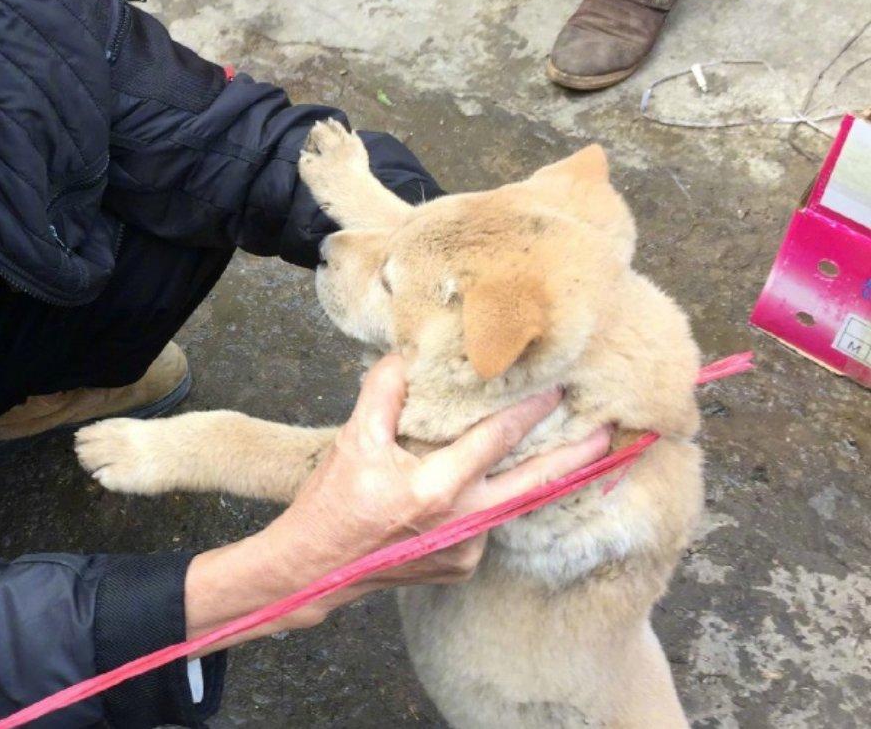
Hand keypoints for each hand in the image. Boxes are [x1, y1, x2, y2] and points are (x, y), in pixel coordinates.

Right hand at [184, 355, 610, 645]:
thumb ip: (383, 393)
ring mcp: (465, 550)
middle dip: (576, 460)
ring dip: (532, 479)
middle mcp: (460, 523)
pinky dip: (492, 501)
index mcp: (434, 489)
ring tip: (558, 451)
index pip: (495, 440)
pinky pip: (487, 524)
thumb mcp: (352, 440)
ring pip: (509, 505)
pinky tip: (491, 483)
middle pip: (534, 486)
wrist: (314, 569)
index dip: (528, 411)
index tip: (558, 390)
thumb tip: (407, 355)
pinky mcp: (462, 566)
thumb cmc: (332, 502)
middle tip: (611, 435)